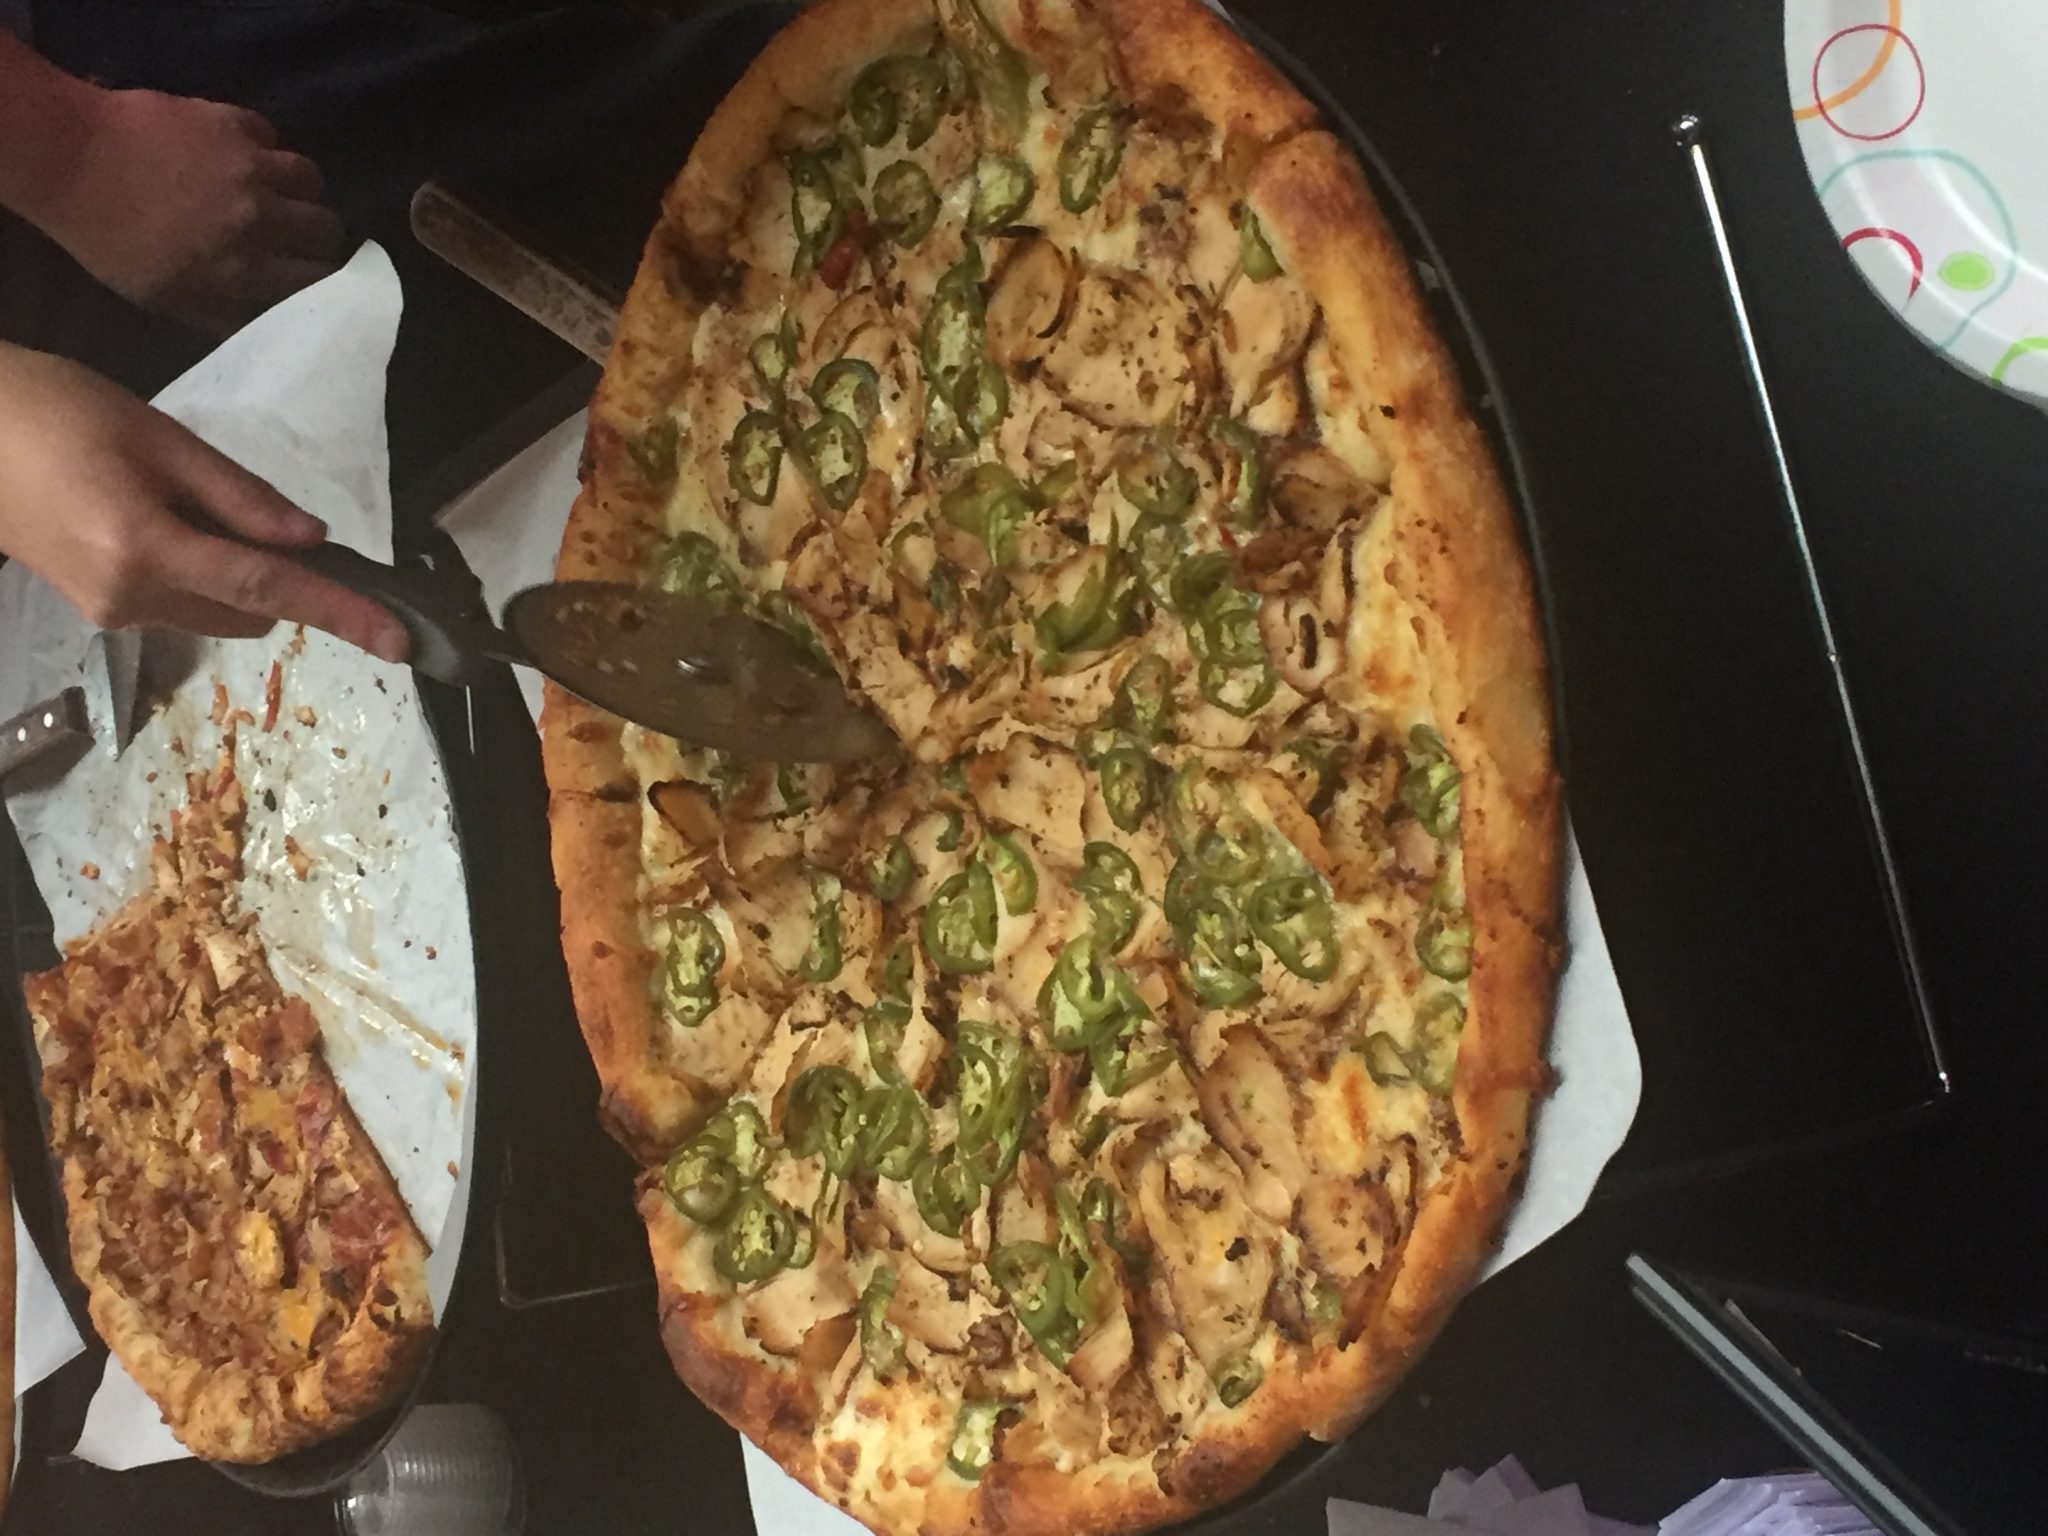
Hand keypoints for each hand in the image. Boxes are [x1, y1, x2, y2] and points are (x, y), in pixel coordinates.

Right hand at [0, 346, 407, 660]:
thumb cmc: (57, 413)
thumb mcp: (159, 437)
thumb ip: (241, 495)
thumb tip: (313, 539)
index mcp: (144, 549)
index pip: (267, 590)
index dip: (340, 612)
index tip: (397, 638)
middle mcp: (129, 598)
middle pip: (250, 613)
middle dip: (280, 578)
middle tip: (254, 510)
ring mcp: (110, 612)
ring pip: (219, 613)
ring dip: (238, 577)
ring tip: (183, 499)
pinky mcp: (99, 609)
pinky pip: (182, 604)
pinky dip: (203, 574)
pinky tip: (160, 516)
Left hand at [42, 89, 344, 335]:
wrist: (70, 160)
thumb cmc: (109, 239)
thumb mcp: (161, 297)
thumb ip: (218, 314)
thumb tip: (260, 325)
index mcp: (243, 266)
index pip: (315, 279)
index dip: (319, 280)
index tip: (310, 278)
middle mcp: (260, 216)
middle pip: (326, 227)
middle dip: (317, 236)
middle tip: (299, 236)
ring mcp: (250, 163)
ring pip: (309, 177)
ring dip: (299, 189)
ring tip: (278, 191)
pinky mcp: (233, 121)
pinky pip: (271, 135)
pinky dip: (264, 147)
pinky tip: (244, 156)